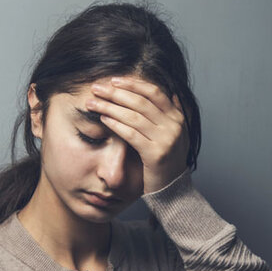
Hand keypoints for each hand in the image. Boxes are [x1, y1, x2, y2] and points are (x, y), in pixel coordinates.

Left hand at [86, 76, 188, 193]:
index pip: (154, 92)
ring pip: (134, 116)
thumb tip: (172, 94)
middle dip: (115, 93)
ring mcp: (166, 140)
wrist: (173, 190)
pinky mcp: (156, 154)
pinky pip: (132, 134)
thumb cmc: (167, 162)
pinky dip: (116, 124)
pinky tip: (103, 119)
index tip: (113, 80)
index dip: (133, 84)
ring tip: (93, 103)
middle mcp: (174, 126)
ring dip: (110, 107)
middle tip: (96, 88)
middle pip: (141, 102)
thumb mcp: (175, 136)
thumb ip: (173, 115)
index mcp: (178, 118)